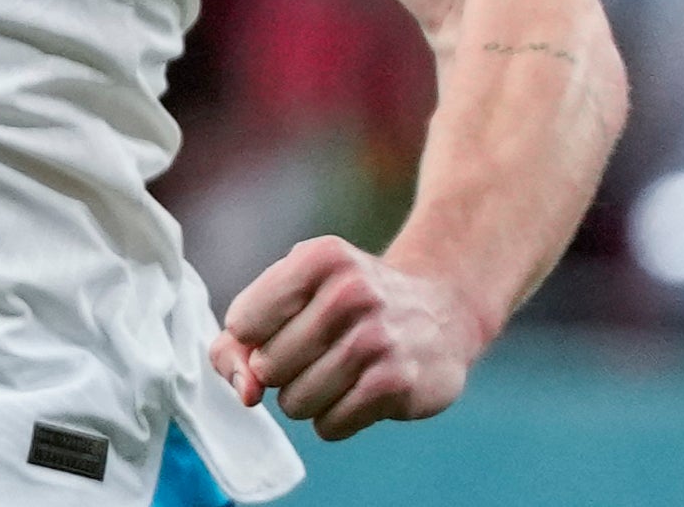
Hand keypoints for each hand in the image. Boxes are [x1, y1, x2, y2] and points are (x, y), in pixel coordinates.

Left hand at [210, 237, 488, 437]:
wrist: (443, 312)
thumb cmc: (346, 302)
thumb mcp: (294, 292)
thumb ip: (241, 340)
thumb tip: (245, 392)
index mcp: (318, 258)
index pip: (242, 322)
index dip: (251, 338)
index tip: (279, 328)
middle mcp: (351, 292)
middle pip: (267, 367)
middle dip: (279, 372)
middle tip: (313, 354)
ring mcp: (379, 339)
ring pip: (296, 402)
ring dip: (305, 399)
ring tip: (334, 374)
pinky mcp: (399, 384)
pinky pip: (330, 425)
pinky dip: (332, 420)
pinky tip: (355, 394)